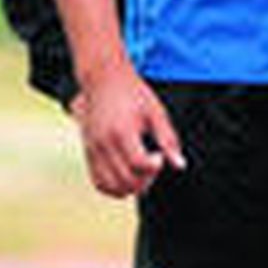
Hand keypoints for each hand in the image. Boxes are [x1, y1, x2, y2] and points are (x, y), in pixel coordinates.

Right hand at [75, 62, 184, 198]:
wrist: (103, 80)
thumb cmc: (133, 94)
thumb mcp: (156, 112)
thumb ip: (168, 140)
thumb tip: (180, 165)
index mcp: (122, 131)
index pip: (139, 164)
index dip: (154, 167)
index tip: (158, 155)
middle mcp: (104, 143)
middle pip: (126, 180)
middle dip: (145, 180)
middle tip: (152, 163)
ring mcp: (93, 149)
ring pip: (111, 187)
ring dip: (130, 188)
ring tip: (140, 172)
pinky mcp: (88, 153)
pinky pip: (99, 182)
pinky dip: (114, 187)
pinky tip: (127, 175)